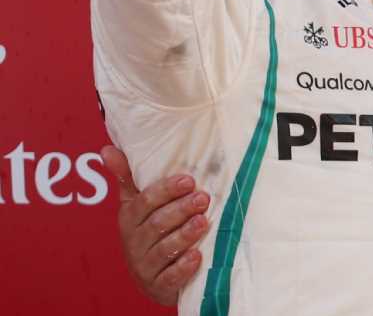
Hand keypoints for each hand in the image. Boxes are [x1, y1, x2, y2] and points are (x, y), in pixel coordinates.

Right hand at [105, 145, 206, 305]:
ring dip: (184, 235)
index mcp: (130, 219)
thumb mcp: (137, 205)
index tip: (188, 180)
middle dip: (180, 210)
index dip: (165, 191)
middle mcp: (135, 242)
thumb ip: (128, 178)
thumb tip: (106, 149)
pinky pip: (169, 277)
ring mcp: (145, 265)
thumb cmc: (149, 233)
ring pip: (164, 249)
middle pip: (157, 224)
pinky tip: (197, 257)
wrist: (154, 278)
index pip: (144, 202)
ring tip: (203, 222)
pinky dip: (183, 267)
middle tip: (202, 198)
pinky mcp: (158, 285)